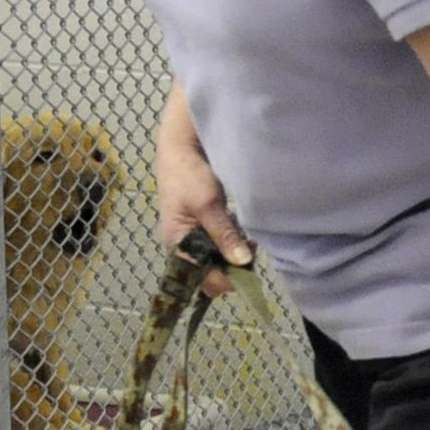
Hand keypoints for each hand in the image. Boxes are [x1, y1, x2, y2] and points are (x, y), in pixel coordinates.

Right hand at [155, 116, 251, 299]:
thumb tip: (243, 261)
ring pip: (216, 261)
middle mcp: (183, 248)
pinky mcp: (201, 229)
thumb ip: (224, 234)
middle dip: (232, 268)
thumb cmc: (188, 175)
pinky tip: (242, 232)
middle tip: (251, 249)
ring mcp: (192, 239)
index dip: (228, 278)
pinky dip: (231, 244)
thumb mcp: (208, 204)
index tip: (248, 264)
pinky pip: (218, 247)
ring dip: (234, 255)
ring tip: (249, 240)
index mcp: (177, 246)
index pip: (205, 280)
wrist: (180, 148)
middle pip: (211, 274)